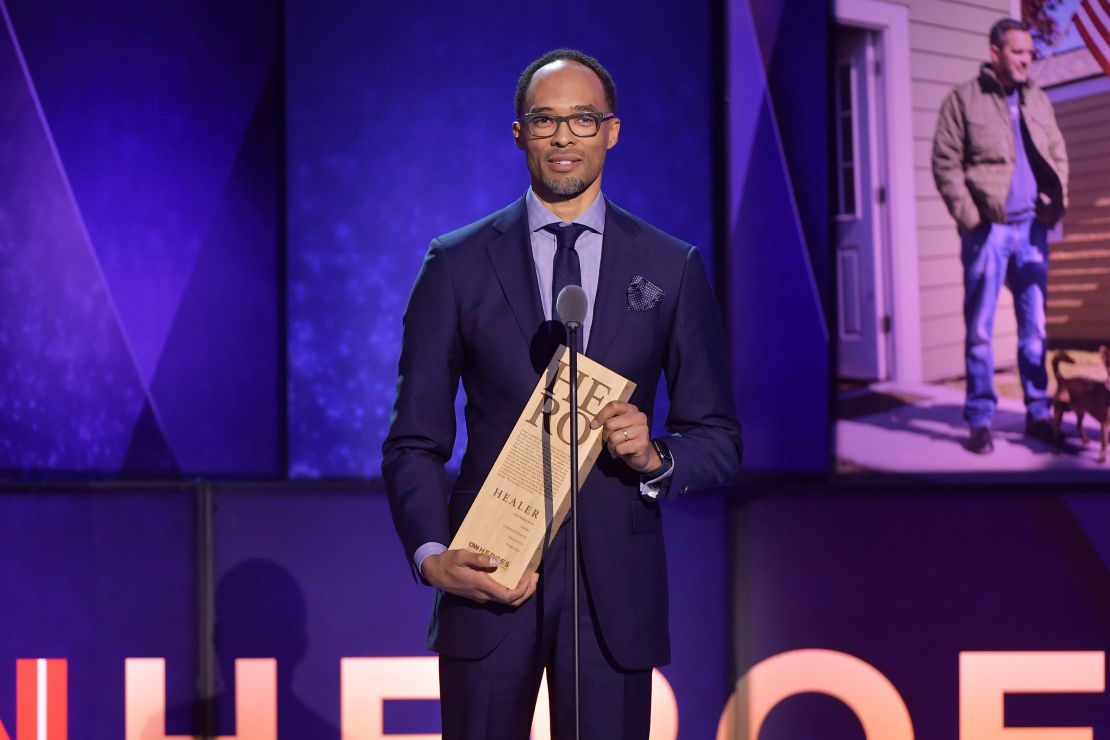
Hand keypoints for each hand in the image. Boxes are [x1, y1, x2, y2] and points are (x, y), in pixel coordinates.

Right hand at [421, 549, 538, 606]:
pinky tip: (512, 576)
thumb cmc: (448, 563)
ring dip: (520, 592)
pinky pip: (499, 595)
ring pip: (505, 600)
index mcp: (481, 585)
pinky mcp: (479, 594)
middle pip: (511, 601)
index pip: (508, 596)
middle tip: (535, 577)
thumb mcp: (461, 555)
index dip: (523, 591)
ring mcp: (481, 596)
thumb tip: (496, 561)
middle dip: (526, 592)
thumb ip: (478, 558)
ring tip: (528, 576)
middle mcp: (483, 594)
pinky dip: (510, 589)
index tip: (532, 578)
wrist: (434, 573)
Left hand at [591, 400, 660, 474]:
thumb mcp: (617, 427)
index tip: (593, 425)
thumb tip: (593, 424)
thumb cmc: (625, 439)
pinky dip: (617, 452)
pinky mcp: (642, 443)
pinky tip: (621, 453)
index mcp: (631, 409)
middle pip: (610, 424)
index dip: (601, 415)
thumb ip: (608, 420)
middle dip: (606, 435)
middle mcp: (639, 417)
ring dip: (611, 446)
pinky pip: (620, 448)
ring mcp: (642, 429)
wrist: (642, 456)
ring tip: (615, 447)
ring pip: (614, 437)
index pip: (614, 406)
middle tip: (609, 440)